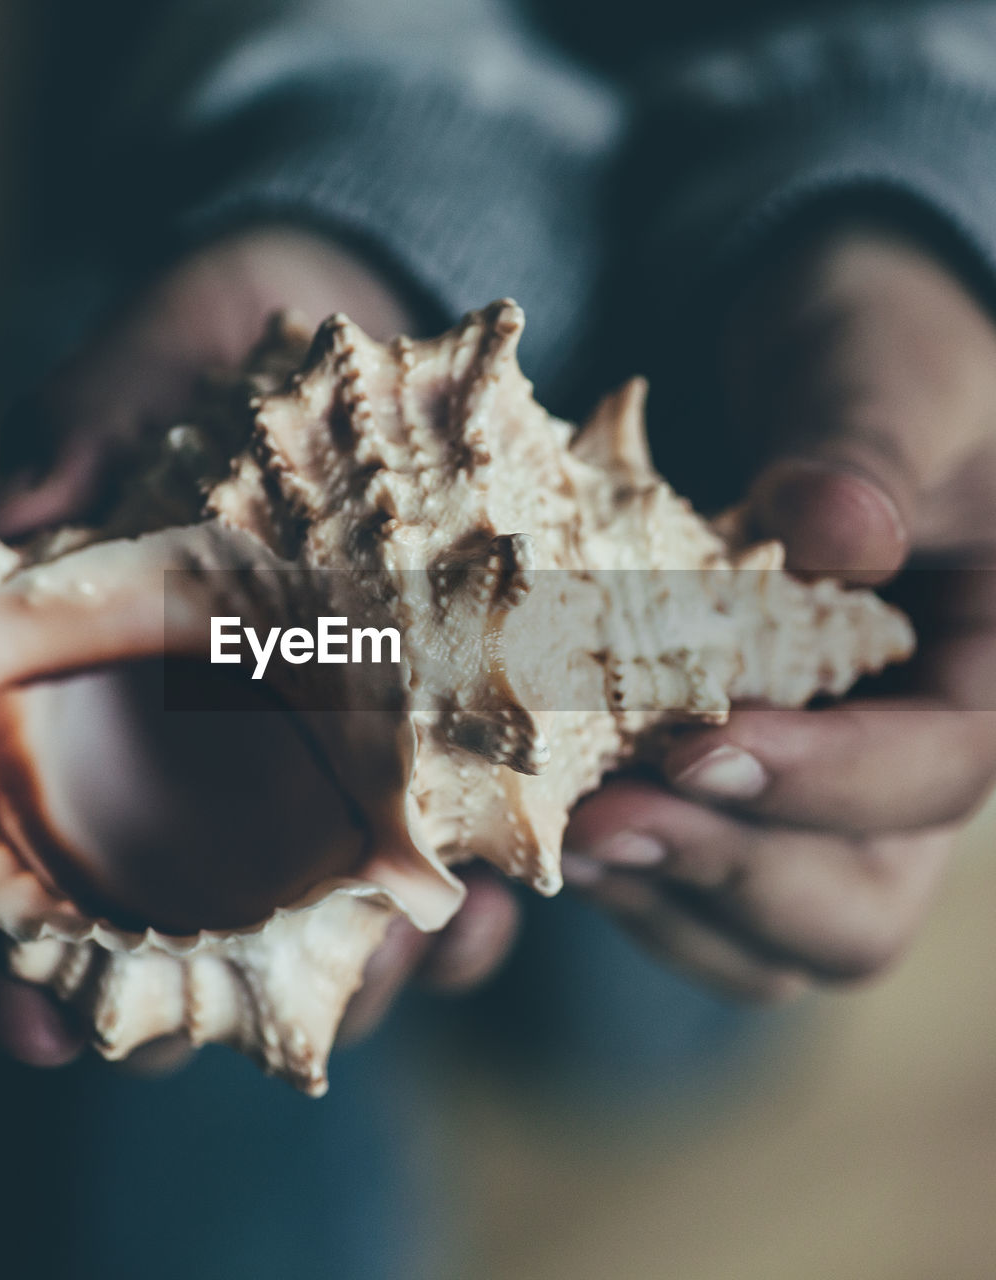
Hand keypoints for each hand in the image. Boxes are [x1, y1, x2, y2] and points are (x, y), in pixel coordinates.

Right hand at [0, 227, 519, 1067]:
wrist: (397, 316)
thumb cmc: (253, 329)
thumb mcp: (163, 341)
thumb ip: (85, 412)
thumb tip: (11, 504)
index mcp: (116, 681)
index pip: (42, 846)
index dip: (22, 949)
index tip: (34, 1023)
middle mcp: (221, 746)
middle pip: (191, 923)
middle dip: (203, 998)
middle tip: (227, 1024)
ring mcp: (337, 760)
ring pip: (328, 921)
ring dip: (351, 975)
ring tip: (383, 971)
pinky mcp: (453, 745)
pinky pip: (460, 858)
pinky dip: (471, 906)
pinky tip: (489, 912)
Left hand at [562, 216, 995, 999]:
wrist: (815, 370)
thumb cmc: (876, 350)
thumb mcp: (887, 370)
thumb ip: (868, 447)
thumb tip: (833, 533)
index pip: (942, 769)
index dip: (827, 778)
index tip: (702, 742)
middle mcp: (916, 759)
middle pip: (857, 903)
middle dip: (729, 873)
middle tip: (600, 826)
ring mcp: (826, 798)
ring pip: (771, 934)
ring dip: (665, 901)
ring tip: (566, 838)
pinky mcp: (741, 802)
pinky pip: (702, 906)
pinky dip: (633, 892)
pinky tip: (556, 831)